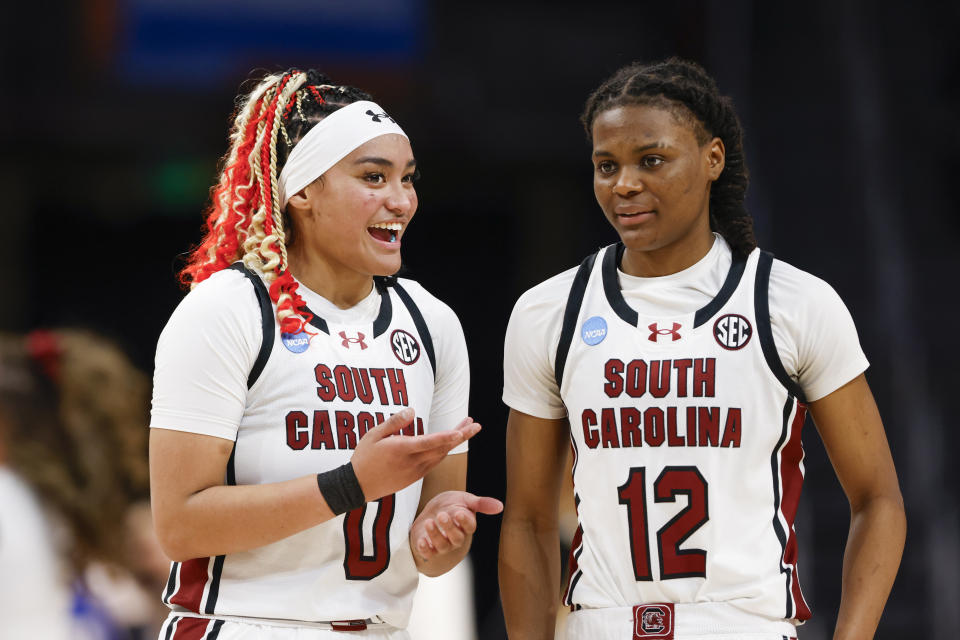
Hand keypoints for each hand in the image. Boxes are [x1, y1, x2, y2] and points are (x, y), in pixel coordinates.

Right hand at [351, 411, 480, 501]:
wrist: (357, 487)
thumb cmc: (364, 457)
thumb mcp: (373, 435)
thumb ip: (394, 422)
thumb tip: (412, 410)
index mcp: (401, 450)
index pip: (430, 442)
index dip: (448, 436)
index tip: (462, 430)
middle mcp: (412, 462)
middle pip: (442, 448)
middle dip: (461, 436)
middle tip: (476, 424)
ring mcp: (415, 472)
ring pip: (440, 456)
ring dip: (455, 442)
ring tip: (467, 428)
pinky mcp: (415, 477)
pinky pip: (434, 463)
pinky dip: (444, 451)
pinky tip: (450, 442)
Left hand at [410, 490, 502, 564]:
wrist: (432, 514)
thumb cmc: (451, 506)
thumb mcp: (464, 500)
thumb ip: (481, 503)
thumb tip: (500, 506)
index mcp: (466, 525)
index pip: (469, 526)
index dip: (465, 521)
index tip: (458, 513)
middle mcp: (456, 537)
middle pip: (456, 538)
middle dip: (449, 527)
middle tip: (442, 515)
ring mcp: (443, 545)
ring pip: (442, 545)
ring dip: (435, 535)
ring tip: (428, 522)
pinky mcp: (429, 549)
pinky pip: (428, 554)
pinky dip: (424, 549)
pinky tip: (421, 540)